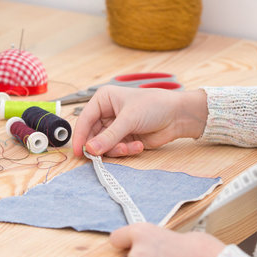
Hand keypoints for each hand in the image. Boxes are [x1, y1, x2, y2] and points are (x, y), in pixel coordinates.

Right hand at [72, 86, 207, 156]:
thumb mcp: (129, 119)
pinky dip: (126, 151)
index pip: (85, 119)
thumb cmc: (154, 105)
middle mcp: (107, 113)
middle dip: (101, 146)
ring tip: (128, 147)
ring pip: (104, 146)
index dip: (80, 136)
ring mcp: (116, 127)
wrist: (178, 116)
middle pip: (93, 135)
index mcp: (104, 100)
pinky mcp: (125, 139)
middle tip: (102, 156)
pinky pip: (117, 150)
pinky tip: (137, 146)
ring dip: (115, 149)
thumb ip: (109, 136)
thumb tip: (90, 149)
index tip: (79, 152)